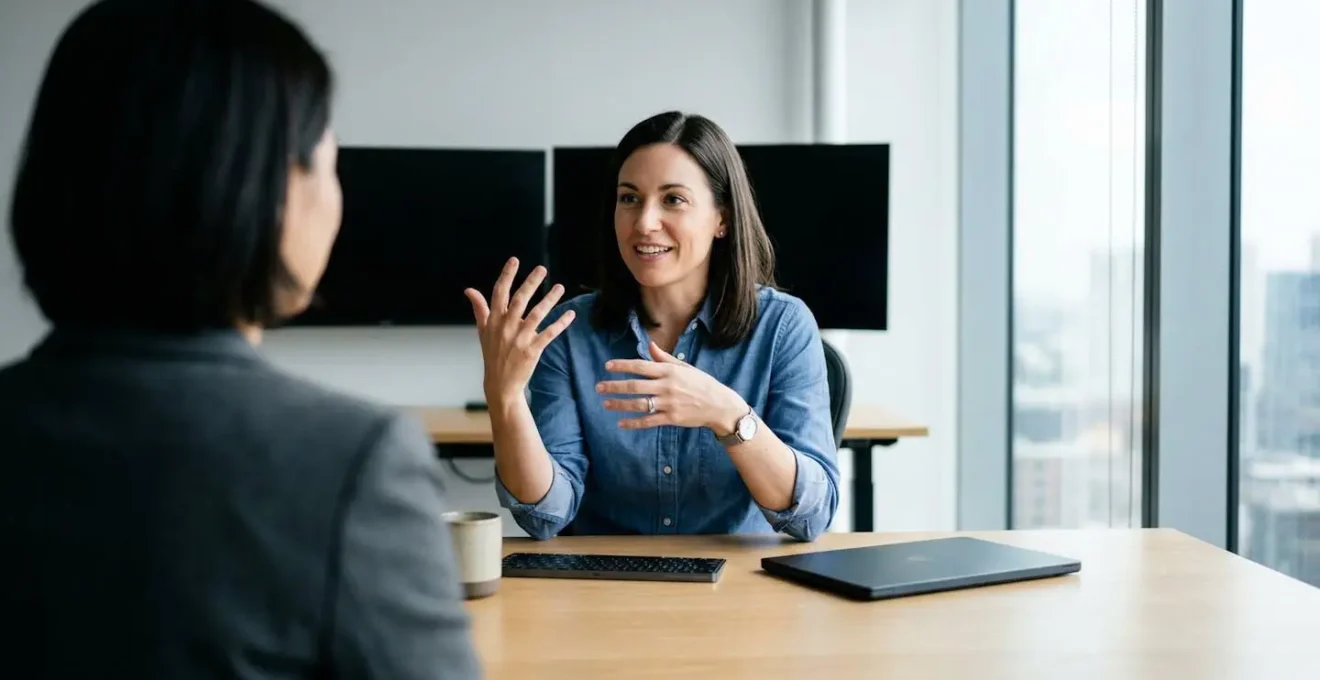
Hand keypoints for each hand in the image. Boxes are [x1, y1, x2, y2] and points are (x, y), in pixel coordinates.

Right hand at [465, 258, 574, 403]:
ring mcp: (519, 338)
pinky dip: (560, 323)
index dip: (507, 275)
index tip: (515, 260)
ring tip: (560, 287)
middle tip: (542, 269)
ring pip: (537, 314)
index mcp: (494, 320)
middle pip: (520, 299)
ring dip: (550, 300)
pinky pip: (549, 333)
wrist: (500, 383)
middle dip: (531, 283)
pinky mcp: (532, 350)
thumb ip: (479, 309)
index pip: (499, 292)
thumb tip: (469, 290)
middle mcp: (506, 327)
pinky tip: (571, 314)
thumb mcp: (483, 331)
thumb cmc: (492, 354)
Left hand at [597, 341, 747, 431]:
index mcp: (669, 371)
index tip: (608, 366)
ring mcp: (669, 403)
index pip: (641, 366)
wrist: (719, 405)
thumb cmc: (702, 383)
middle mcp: (667, 386)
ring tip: (605, 404)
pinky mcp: (671, 418)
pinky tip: (621, 423)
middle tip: (599, 387)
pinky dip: (634, 423)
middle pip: (635, 385)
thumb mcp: (685, 367)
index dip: (623, 366)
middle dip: (615, 386)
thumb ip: (665, 358)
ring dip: (620, 404)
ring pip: (639, 404)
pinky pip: (648, 421)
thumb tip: (650, 345)